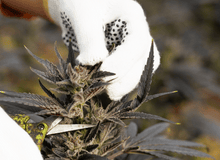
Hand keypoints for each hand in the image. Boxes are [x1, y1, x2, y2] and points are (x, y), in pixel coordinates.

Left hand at [46, 0, 160, 99]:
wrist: (76, 6)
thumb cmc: (79, 4)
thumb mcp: (82, 16)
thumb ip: (89, 38)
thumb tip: (96, 63)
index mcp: (132, 16)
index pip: (137, 44)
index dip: (123, 63)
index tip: (102, 75)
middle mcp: (138, 33)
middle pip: (143, 62)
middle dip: (124, 79)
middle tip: (101, 88)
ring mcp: (133, 48)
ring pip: (138, 73)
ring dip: (122, 86)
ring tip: (102, 92)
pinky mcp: (124, 60)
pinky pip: (127, 77)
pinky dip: (117, 86)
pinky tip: (102, 91)